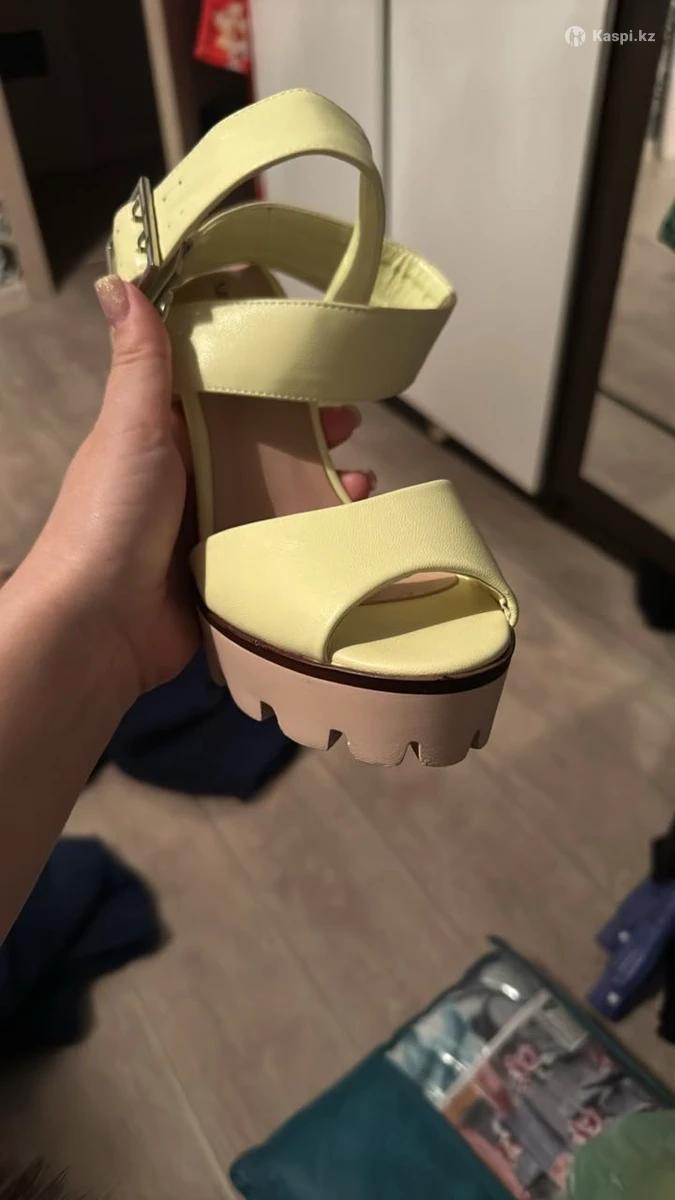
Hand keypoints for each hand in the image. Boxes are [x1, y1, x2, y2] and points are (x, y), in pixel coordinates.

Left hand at [28, 279, 373, 697]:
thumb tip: (119, 279)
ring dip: (321, 482)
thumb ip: (141, 362)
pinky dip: (317, 532)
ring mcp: (210, 528)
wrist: (100, 627)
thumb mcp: (130, 428)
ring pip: (275, 493)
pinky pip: (281, 544)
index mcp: (159, 436)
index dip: (261, 370)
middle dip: (306, 429)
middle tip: (349, 419)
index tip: (306, 355)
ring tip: (361, 477)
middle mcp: (186, 478)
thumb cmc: (112, 517)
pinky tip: (350, 524)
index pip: (217, 390)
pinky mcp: (231, 573)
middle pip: (256, 442)